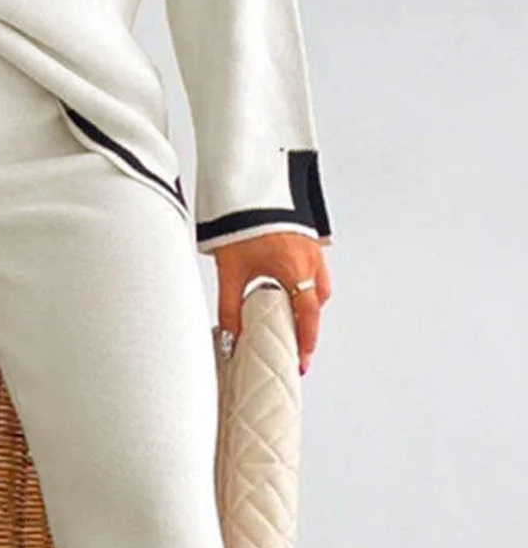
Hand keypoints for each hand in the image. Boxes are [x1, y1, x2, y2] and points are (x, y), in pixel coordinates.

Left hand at [211, 233, 331, 375]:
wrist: (247, 186)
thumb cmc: (242, 221)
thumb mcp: (230, 272)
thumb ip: (230, 309)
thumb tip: (230, 338)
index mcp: (295, 270)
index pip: (307, 317)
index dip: (305, 343)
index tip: (301, 361)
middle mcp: (309, 259)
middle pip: (317, 302)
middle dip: (308, 324)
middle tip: (295, 343)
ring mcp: (311, 246)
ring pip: (319, 284)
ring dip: (308, 302)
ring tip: (289, 317)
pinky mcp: (306, 236)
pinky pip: (314, 267)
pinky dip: (306, 282)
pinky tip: (287, 285)